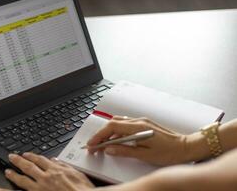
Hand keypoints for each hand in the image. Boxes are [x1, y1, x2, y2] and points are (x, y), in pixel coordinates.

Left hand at [0, 153, 93, 190]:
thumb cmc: (82, 189)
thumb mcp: (77, 173)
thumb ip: (64, 166)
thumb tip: (55, 160)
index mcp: (55, 170)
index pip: (40, 160)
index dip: (31, 156)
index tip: (26, 154)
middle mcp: (45, 178)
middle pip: (29, 167)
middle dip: (19, 161)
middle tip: (11, 157)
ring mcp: (40, 189)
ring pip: (22, 180)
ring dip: (14, 174)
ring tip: (7, 171)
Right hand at [87, 116, 206, 165]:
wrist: (185, 146)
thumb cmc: (169, 152)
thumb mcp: (145, 155)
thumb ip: (125, 151)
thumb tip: (109, 149)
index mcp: (138, 128)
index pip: (112, 127)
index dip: (99, 135)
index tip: (92, 144)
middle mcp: (139, 121)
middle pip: (113, 123)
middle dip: (101, 134)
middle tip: (94, 146)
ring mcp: (141, 122)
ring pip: (118, 124)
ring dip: (108, 134)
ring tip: (102, 145)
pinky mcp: (144, 124)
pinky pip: (126, 126)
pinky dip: (117, 133)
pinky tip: (116, 142)